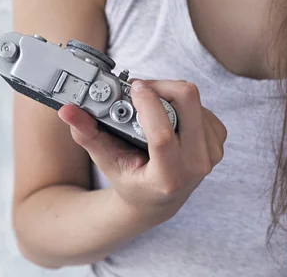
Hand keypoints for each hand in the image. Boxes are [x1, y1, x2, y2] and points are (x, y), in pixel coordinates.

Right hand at [58, 79, 226, 227]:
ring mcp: (212, 152)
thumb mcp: (106, 161)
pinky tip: (168, 117)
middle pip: (188, 101)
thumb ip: (86, 134)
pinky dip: (181, 103)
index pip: (162, 134)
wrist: (158, 199)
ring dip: (168, 94)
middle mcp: (197, 165)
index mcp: (169, 177)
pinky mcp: (219, 139)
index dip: (148, 103)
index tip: (133, 87)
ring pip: (193, 99)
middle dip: (159, 86)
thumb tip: (68, 110)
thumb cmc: (130, 179)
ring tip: (149, 108)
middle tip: (138, 90)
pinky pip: (202, 105)